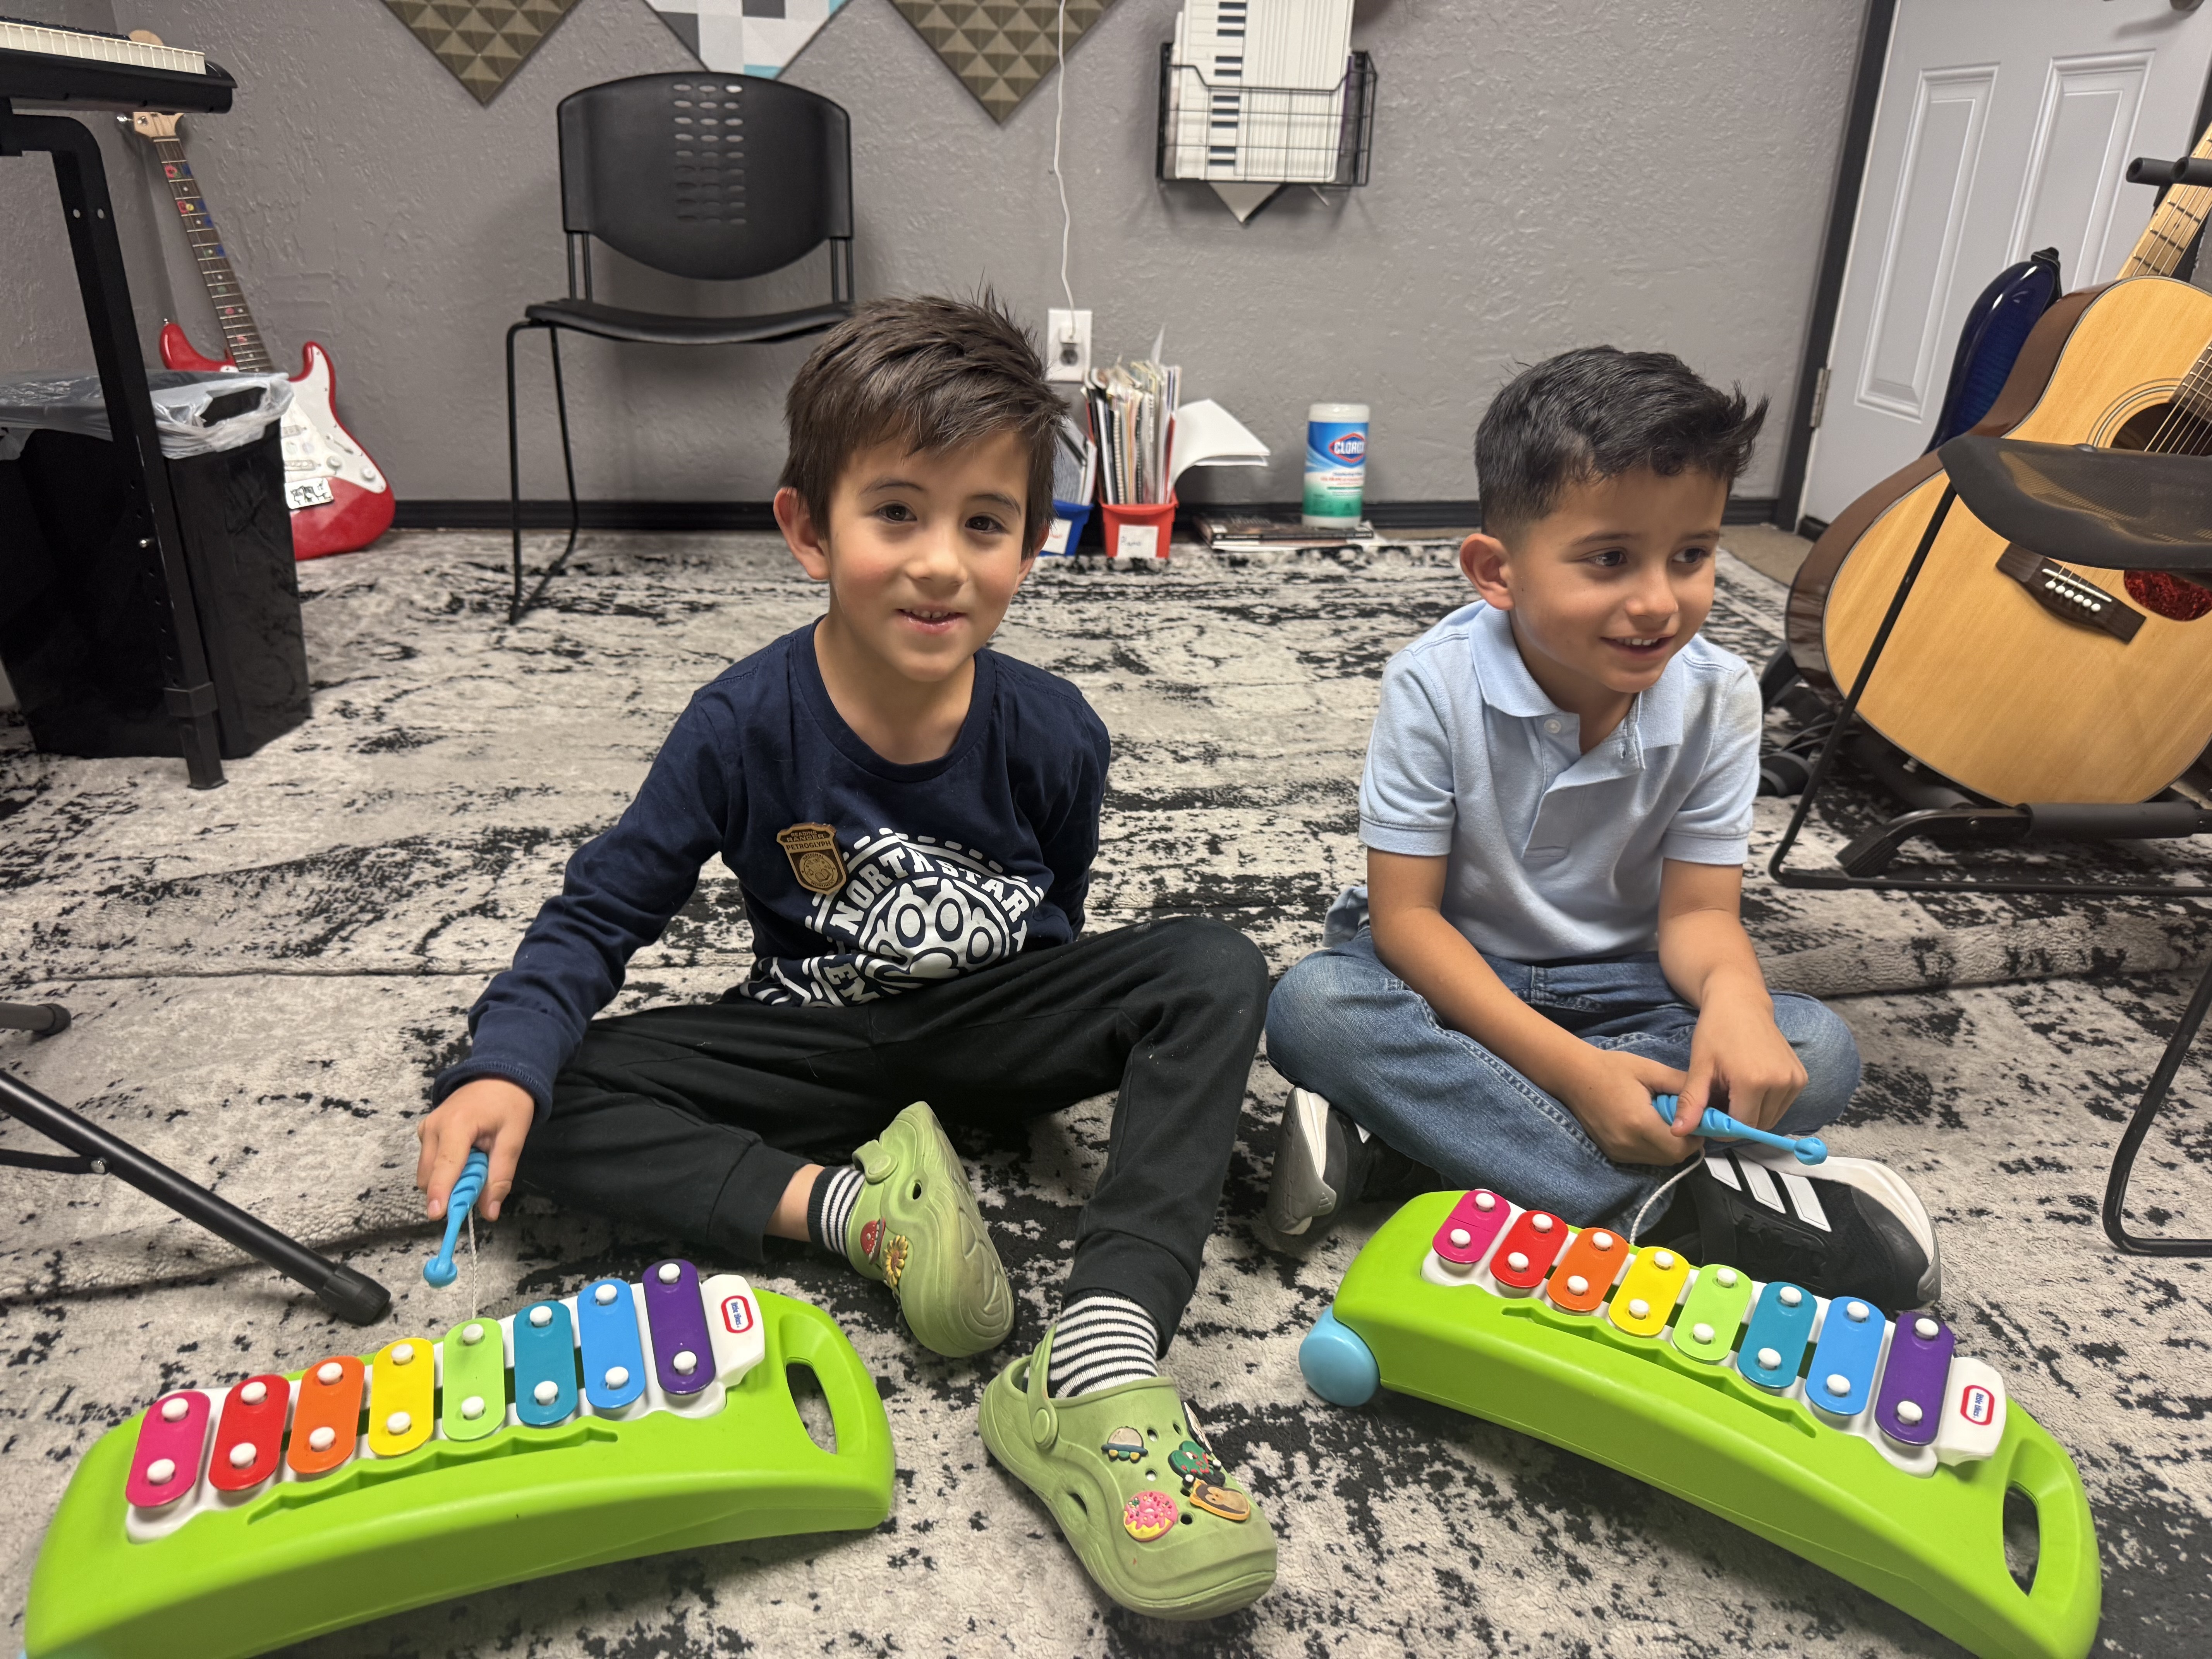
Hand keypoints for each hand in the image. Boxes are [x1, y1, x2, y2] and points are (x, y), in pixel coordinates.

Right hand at [416, 1078, 533, 1221]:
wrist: (498, 1073)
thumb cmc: (509, 1103)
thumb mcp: (514, 1138)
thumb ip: (501, 1176)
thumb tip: (490, 1212)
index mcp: (457, 1125)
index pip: (445, 1166)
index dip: (441, 1193)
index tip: (438, 1215)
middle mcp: (433, 1127)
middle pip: (431, 1176)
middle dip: (450, 1189)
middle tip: (480, 1182)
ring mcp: (426, 1128)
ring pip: (428, 1172)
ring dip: (449, 1179)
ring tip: (477, 1161)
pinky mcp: (426, 1131)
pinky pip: (430, 1162)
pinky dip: (446, 1169)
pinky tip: (467, 1155)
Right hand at [1558, 1046, 1693, 1164]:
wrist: (1573, 1076)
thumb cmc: (1612, 1068)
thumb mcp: (1650, 1070)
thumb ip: (1681, 1085)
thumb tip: (1708, 1100)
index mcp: (1639, 1122)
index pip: (1681, 1146)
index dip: (1695, 1136)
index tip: (1696, 1119)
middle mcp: (1628, 1143)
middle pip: (1672, 1158)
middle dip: (1685, 1142)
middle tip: (1682, 1119)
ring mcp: (1618, 1151)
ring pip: (1659, 1161)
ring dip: (1669, 1147)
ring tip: (1664, 1121)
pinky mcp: (1612, 1154)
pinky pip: (1644, 1159)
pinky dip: (1653, 1148)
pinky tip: (1648, 1127)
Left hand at [1682, 993, 1806, 1132]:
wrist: (1741, 1002)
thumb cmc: (1716, 1030)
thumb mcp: (1700, 1066)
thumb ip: (1692, 1102)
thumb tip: (1679, 1133)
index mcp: (1754, 1081)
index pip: (1742, 1126)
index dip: (1724, 1127)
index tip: (1710, 1114)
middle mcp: (1780, 1082)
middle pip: (1758, 1124)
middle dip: (1737, 1121)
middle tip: (1720, 1101)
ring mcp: (1794, 1080)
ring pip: (1771, 1118)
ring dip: (1752, 1114)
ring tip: (1733, 1091)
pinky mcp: (1801, 1078)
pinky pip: (1782, 1106)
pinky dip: (1765, 1104)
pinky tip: (1749, 1087)